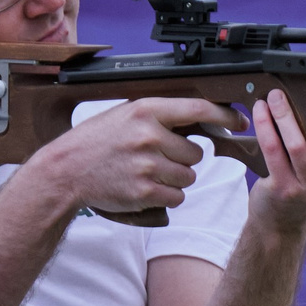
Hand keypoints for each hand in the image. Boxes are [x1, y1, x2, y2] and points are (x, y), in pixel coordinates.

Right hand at [36, 96, 230, 214]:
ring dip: (175, 179)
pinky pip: (177, 197)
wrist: (66, 170)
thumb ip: (161, 116)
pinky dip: (166, 196)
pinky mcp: (145, 191)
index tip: (238, 121)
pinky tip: (144, 187)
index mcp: (146, 110)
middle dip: (183, 159)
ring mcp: (148, 165)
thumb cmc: (97, 141)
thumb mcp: (127, 115)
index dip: (224, 116)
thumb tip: (202, 120)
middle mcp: (149, 135)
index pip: (198, 109)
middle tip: (158, 158)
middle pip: (197, 153)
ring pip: (189, 177)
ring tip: (147, 172)